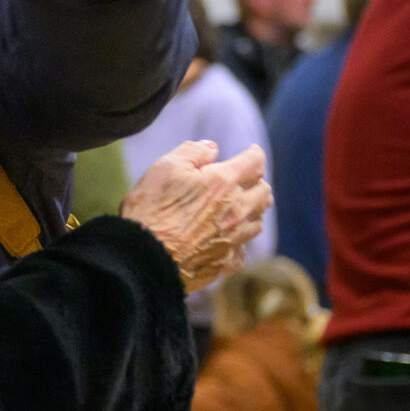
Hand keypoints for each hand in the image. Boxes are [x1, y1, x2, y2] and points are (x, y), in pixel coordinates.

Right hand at [120, 140, 270, 291]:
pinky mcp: (224, 263)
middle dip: (256, 183)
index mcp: (224, 183)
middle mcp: (236, 211)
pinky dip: (237, 243)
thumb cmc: (152, 210)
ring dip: (250, 212)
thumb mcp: (165, 168)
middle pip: (264, 193)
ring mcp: (232, 239)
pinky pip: (241, 252)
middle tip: (243, 181)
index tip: (251, 152)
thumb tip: (212, 147)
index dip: (254, 153)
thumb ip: (192, 151)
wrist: (145, 258)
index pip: (255, 162)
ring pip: (257, 222)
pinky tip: (224, 240)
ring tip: (236, 209)